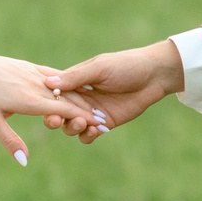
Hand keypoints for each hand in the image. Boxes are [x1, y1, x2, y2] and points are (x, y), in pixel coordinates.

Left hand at [0, 38, 107, 164]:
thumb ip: (10, 141)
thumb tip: (24, 162)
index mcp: (29, 100)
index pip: (63, 110)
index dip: (82, 118)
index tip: (100, 125)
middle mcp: (37, 86)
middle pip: (69, 98)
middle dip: (89, 110)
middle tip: (107, 121)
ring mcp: (36, 74)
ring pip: (66, 86)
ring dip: (83, 96)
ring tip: (99, 106)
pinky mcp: (32, 67)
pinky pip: (56, 74)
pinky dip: (70, 82)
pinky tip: (80, 86)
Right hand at [41, 40, 185, 142]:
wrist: (153, 75)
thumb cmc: (126, 65)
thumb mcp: (100, 68)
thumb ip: (76, 77)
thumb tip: (48, 83)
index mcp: (74, 82)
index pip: (54, 95)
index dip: (48, 103)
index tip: (49, 107)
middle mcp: (80, 98)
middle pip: (58, 113)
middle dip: (56, 118)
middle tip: (58, 120)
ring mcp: (91, 112)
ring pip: (71, 126)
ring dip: (72, 127)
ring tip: (83, 122)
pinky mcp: (104, 123)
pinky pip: (88, 135)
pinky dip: (87, 135)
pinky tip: (96, 130)